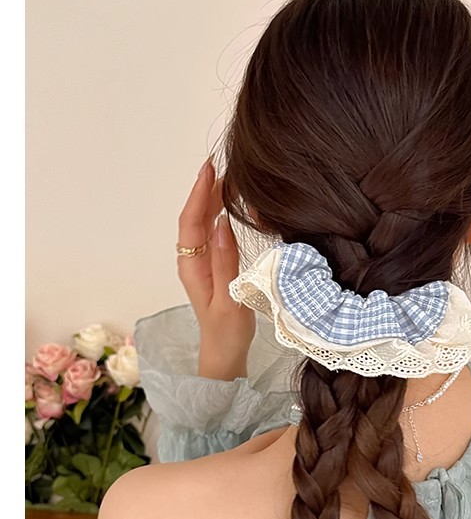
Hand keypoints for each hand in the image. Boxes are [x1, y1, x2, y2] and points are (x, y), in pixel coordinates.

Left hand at [177, 158, 255, 377]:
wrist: (224, 354)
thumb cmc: (228, 332)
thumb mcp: (230, 299)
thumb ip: (225, 262)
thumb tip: (222, 223)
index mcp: (192, 267)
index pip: (192, 222)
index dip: (200, 194)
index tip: (211, 169)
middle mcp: (192, 261)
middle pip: (195, 217)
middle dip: (205, 189)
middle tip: (221, 165)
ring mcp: (201, 262)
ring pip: (203, 223)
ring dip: (212, 199)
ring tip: (228, 178)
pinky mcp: (211, 265)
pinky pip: (211, 232)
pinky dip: (219, 213)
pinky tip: (230, 205)